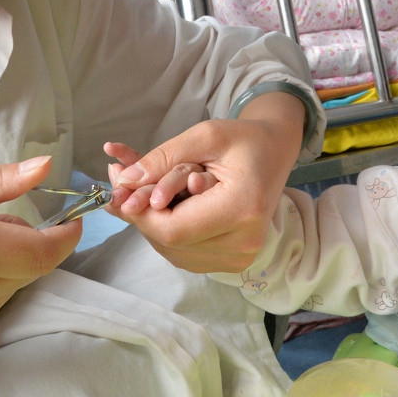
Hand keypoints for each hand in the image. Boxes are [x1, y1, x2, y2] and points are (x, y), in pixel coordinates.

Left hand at [107, 92, 304, 272]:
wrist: (276, 152)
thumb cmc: (244, 139)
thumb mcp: (205, 135)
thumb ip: (163, 159)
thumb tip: (124, 182)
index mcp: (242, 209)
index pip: (175, 229)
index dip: (140, 214)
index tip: (121, 191)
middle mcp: (244, 242)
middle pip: (171, 242)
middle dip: (141, 215)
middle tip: (121, 185)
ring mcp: (240, 257)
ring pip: (174, 251)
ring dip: (151, 224)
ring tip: (139, 193)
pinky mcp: (234, 261)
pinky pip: (185, 254)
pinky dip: (167, 232)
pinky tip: (163, 208)